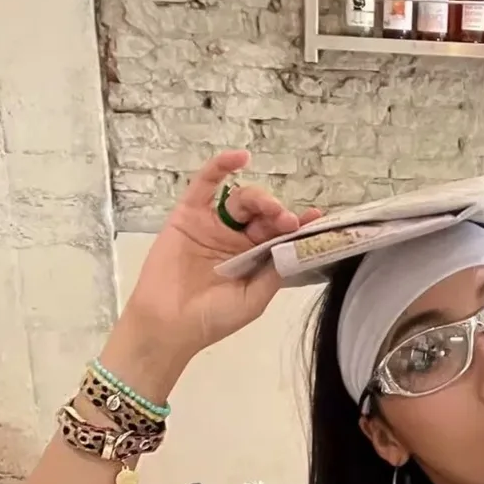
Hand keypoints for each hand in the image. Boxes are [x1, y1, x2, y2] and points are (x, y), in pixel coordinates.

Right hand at [118, 149, 320, 372]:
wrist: (168, 325)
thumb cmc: (212, 319)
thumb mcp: (254, 300)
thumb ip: (274, 272)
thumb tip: (296, 245)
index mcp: (254, 259)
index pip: (279, 235)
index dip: (297, 225)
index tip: (316, 218)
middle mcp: (236, 239)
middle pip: (263, 214)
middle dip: (277, 213)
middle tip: (287, 220)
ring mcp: (213, 225)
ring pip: (241, 200)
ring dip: (259, 197)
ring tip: (269, 207)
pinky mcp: (189, 215)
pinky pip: (204, 185)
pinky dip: (220, 167)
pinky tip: (239, 157)